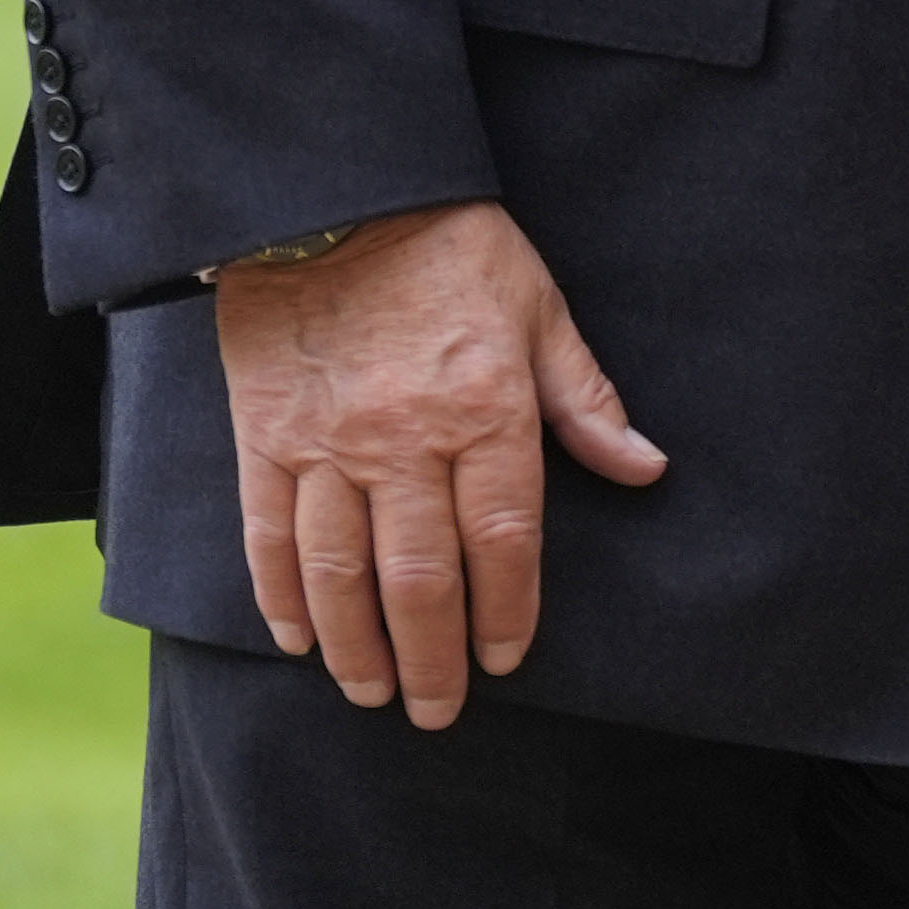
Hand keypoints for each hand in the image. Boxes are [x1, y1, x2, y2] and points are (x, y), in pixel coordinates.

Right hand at [213, 199, 665, 727]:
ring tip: (373, 692)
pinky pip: (268, 534)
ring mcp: (326, 443)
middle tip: (437, 711)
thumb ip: (585, 400)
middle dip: (432, 654)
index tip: (508, 657)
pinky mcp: (263, 437)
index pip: (503, 534)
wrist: (336, 197)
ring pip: (339, 571)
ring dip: (356, 645)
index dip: (507, 606)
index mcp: (484, 407)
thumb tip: (646, 468)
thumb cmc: (454, 251)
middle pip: (420, 574)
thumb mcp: (541, 310)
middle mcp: (404, 438)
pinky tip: (298, 639)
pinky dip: (280, 595)